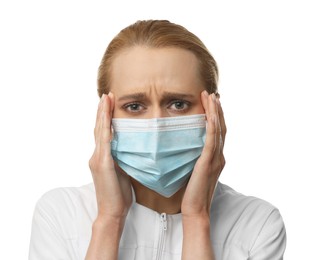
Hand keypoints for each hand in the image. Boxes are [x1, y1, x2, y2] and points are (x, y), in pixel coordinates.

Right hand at [89, 93, 131, 221]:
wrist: (112, 211)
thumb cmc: (119, 194)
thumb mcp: (122, 171)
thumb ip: (122, 158)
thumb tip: (131, 147)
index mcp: (102, 157)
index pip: (103, 133)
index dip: (105, 117)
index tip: (110, 103)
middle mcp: (97, 155)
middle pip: (99, 128)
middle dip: (103, 111)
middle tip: (107, 95)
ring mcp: (98, 159)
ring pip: (100, 131)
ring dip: (103, 114)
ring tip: (106, 99)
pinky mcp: (103, 164)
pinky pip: (104, 142)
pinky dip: (105, 128)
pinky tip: (107, 118)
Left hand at [181, 91, 225, 218]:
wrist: (195, 209)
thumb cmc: (192, 192)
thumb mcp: (194, 170)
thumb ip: (194, 158)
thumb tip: (186, 146)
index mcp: (215, 157)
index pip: (217, 132)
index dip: (216, 116)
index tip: (211, 102)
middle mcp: (219, 156)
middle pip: (220, 127)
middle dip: (217, 109)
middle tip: (212, 94)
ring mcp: (215, 159)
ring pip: (217, 130)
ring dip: (215, 112)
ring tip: (211, 97)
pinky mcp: (208, 163)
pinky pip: (211, 141)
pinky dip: (212, 126)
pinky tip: (210, 115)